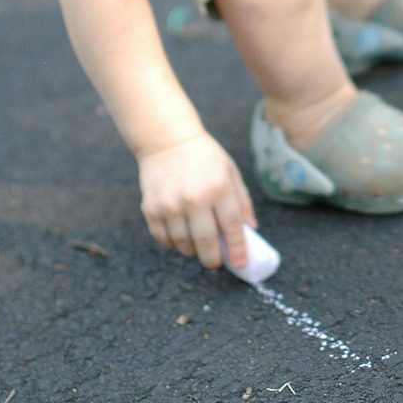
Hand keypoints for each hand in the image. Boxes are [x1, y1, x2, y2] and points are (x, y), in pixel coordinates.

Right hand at [137, 132, 255, 270]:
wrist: (166, 140)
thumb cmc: (204, 157)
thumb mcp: (230, 172)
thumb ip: (242, 202)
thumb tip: (250, 230)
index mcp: (218, 188)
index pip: (231, 227)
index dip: (237, 249)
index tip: (241, 263)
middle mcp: (194, 199)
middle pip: (206, 243)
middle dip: (214, 260)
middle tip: (216, 261)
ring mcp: (170, 206)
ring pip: (184, 245)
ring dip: (193, 251)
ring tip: (198, 245)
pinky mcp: (151, 209)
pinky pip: (164, 239)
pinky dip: (173, 244)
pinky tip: (180, 236)